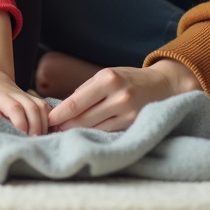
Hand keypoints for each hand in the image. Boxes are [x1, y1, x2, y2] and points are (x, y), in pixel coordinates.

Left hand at [0, 68, 49, 135]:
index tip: (21, 138)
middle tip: (32, 143)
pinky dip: (48, 119)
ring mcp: (27, 96)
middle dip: (35, 127)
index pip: (15, 109)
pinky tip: (44, 131)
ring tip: (39, 139)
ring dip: (43, 124)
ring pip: (42, 107)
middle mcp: (17, 95)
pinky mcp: (33, 98)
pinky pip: (45, 108)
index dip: (20, 124)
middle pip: (32, 109)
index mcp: (2, 98)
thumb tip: (2, 138)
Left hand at [47, 59, 201, 131]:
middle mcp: (119, 96)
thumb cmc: (129, 79)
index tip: (47, 119)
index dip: (59, 113)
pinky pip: (106, 132)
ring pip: (93, 128)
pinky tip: (83, 134)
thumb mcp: (107, 74)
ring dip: (76, 131)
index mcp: (108, 79)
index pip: (76, 101)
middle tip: (49, 129)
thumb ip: (86, 89)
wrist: (162, 85)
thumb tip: (63, 106)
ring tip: (61, 132)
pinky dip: (92, 134)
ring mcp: (127, 112)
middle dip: (64, 125)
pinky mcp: (132, 124)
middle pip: (83, 118)